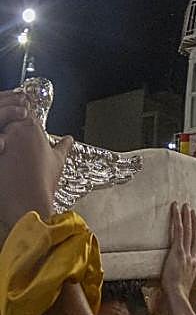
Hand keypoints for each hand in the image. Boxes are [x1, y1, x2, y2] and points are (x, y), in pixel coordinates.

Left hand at [0, 91, 70, 235]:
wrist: (27, 201)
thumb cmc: (42, 183)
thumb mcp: (57, 161)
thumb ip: (63, 146)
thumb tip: (69, 140)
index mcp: (33, 127)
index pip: (25, 113)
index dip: (24, 122)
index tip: (24, 132)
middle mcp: (15, 129)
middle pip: (8, 119)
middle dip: (11, 129)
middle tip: (18, 150)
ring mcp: (1, 139)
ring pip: (1, 130)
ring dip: (5, 141)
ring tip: (11, 156)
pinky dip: (1, 150)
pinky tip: (6, 162)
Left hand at [161, 203, 195, 307]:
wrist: (178, 294)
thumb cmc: (180, 292)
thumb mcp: (188, 283)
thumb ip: (189, 276)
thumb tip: (188, 274)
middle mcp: (193, 255)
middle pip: (195, 234)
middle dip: (194, 221)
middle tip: (192, 210)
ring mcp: (185, 252)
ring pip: (188, 230)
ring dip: (187, 217)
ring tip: (185, 206)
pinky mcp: (178, 251)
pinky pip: (179, 232)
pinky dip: (177, 220)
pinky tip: (176, 211)